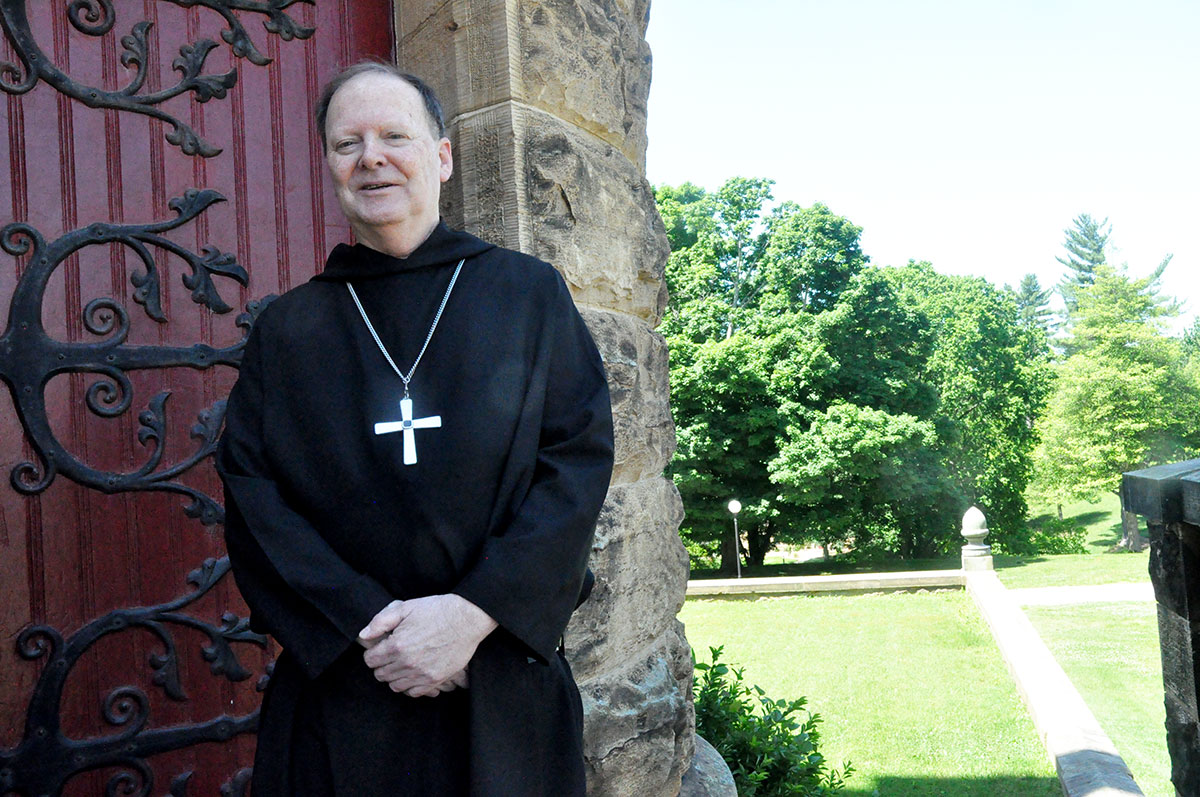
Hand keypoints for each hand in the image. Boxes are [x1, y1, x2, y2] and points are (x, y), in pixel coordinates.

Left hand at [359, 594, 496, 696]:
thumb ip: (380, 621)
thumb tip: (363, 635)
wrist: (466, 619)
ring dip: (394, 676)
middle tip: (391, 654)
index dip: (372, 653)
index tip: (380, 648)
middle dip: (382, 664)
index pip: (370, 660)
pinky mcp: (435, 680)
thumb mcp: (405, 608)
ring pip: (395, 686)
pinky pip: (414, 692)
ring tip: (402, 664)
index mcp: (397, 645)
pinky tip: (414, 673)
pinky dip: (410, 685)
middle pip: (381, 675)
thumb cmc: (436, 610)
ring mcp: (422, 674)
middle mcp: (407, 663)